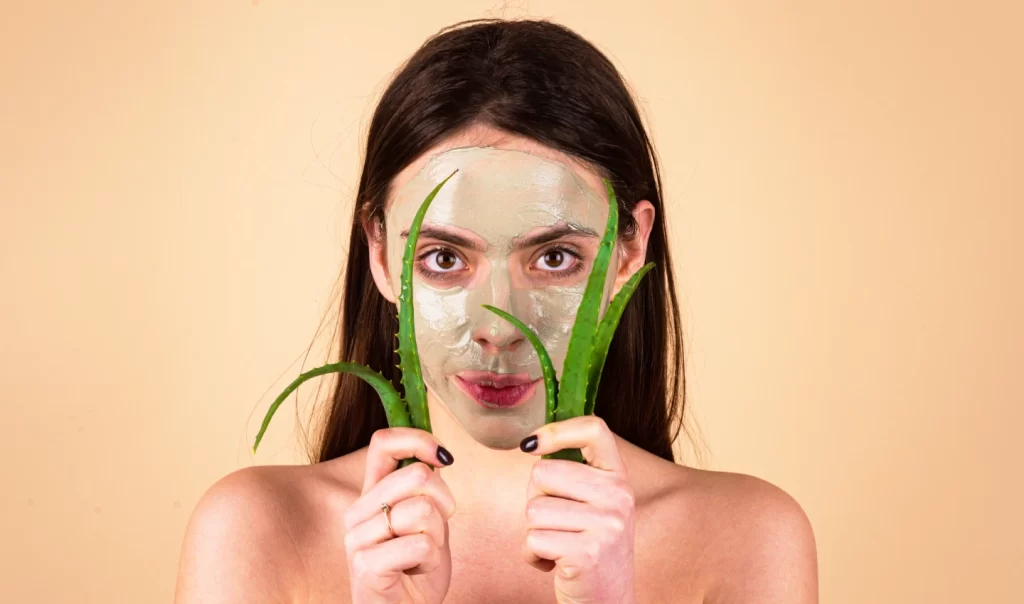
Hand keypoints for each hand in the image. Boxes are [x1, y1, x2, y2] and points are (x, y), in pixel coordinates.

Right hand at [343, 428, 456, 603]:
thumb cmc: (416, 568)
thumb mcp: (427, 520)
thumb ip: (426, 489)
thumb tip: (437, 456)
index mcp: (371, 494)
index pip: (382, 443)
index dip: (417, 439)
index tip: (444, 457)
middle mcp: (358, 511)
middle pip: (417, 475)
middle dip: (444, 502)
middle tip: (437, 529)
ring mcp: (358, 538)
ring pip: (423, 511)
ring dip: (438, 537)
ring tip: (423, 555)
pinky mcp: (365, 565)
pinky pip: (420, 545)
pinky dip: (431, 560)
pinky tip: (417, 570)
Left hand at [519, 416, 636, 603]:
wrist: (608, 601)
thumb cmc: (590, 549)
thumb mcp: (596, 504)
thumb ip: (575, 474)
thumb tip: (532, 444)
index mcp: (619, 478)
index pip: (594, 429)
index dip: (557, 430)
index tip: (532, 445)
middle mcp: (618, 496)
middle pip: (543, 473)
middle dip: (536, 499)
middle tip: (556, 523)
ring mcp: (606, 525)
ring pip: (533, 508)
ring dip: (534, 532)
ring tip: (559, 545)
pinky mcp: (587, 553)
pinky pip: (533, 539)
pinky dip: (533, 555)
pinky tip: (554, 564)